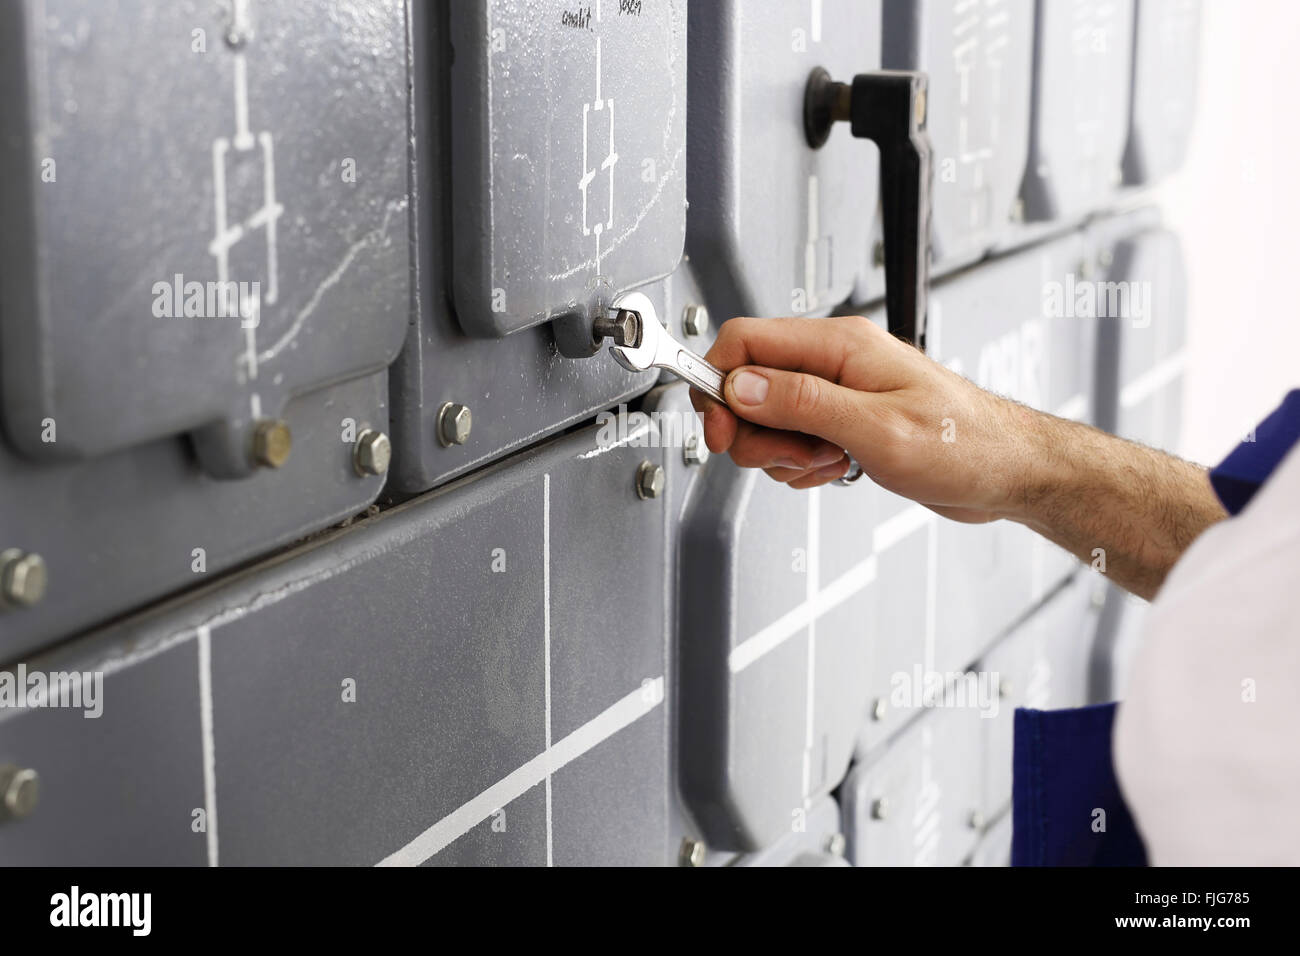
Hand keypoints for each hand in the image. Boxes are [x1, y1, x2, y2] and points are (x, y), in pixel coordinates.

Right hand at [689, 315, 1036, 522]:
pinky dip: (802, 464)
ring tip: (827, 461)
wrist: (1008, 473)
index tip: (719, 428)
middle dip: (756, 432)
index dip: (719, 384)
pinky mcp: (843, 421)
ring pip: (768, 418)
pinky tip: (835, 468)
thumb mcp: (877, 428)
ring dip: (784, 453)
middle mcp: (835, 361)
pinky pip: (793, 440)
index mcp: (840, 344)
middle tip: (792, 455)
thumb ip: (804, 403)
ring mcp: (838, 392)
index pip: (746, 341)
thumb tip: (742, 386)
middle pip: (749, 385)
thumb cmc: (967, 444)